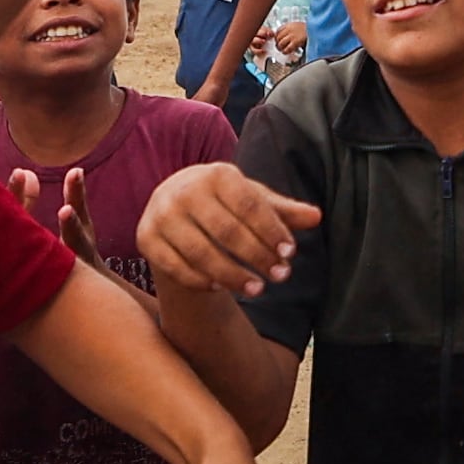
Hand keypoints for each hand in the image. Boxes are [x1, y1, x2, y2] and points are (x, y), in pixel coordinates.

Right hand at [143, 164, 318, 295]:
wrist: (174, 205)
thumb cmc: (225, 203)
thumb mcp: (254, 201)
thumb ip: (283, 211)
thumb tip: (317, 217)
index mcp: (216, 174)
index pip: (249, 205)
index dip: (272, 231)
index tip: (290, 254)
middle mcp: (184, 190)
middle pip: (227, 232)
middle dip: (257, 257)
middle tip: (280, 276)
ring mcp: (161, 215)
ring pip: (201, 253)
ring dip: (232, 275)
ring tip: (257, 289)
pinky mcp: (145, 238)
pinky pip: (176, 267)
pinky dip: (200, 279)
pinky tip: (221, 287)